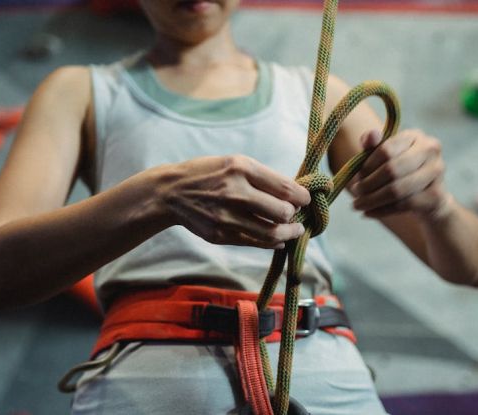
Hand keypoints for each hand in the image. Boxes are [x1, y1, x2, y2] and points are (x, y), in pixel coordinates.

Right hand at [159, 155, 310, 248]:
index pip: (285, 188)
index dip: (302, 197)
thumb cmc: (207, 174)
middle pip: (282, 212)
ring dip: (288, 233)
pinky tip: (278, 240)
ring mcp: (227, 216)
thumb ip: (262, 177)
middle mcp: (235, 192)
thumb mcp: (233, 163)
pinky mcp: (221, 235)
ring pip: (271, 233)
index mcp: (241, 168)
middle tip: (296, 214)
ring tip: (293, 230)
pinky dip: (272, 243)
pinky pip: (255, 243)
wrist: (171, 193)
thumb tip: (294, 194)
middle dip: (295, 215)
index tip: (306, 199)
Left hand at [350, 129, 451, 219]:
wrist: (429, 197)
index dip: (368, 166)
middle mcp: (430, 149)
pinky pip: (404, 205)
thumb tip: (369, 135)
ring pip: (397, 190)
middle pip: (392, 170)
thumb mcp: (384, 157)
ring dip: (373, 200)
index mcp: (415, 135)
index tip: (357, 177)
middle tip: (355, 193)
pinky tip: (368, 213)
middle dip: (368, 184)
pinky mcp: (437, 195)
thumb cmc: (401, 171)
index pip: (386, 150)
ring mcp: (437, 172)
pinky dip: (382, 210)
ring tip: (358, 205)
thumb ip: (373, 146)